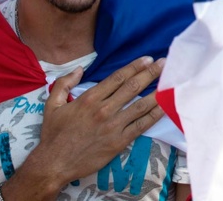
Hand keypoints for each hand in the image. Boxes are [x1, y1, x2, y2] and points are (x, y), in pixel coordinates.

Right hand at [24, 57, 165, 188]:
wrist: (54, 164)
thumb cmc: (53, 135)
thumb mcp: (52, 105)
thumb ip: (64, 83)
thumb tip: (80, 68)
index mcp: (89, 99)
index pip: (118, 78)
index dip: (135, 66)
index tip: (148, 59)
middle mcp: (104, 109)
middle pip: (133, 87)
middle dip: (150, 73)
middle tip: (165, 63)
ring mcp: (113, 126)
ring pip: (141, 105)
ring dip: (157, 91)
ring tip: (170, 81)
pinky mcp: (119, 141)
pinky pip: (141, 125)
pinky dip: (155, 115)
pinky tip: (165, 106)